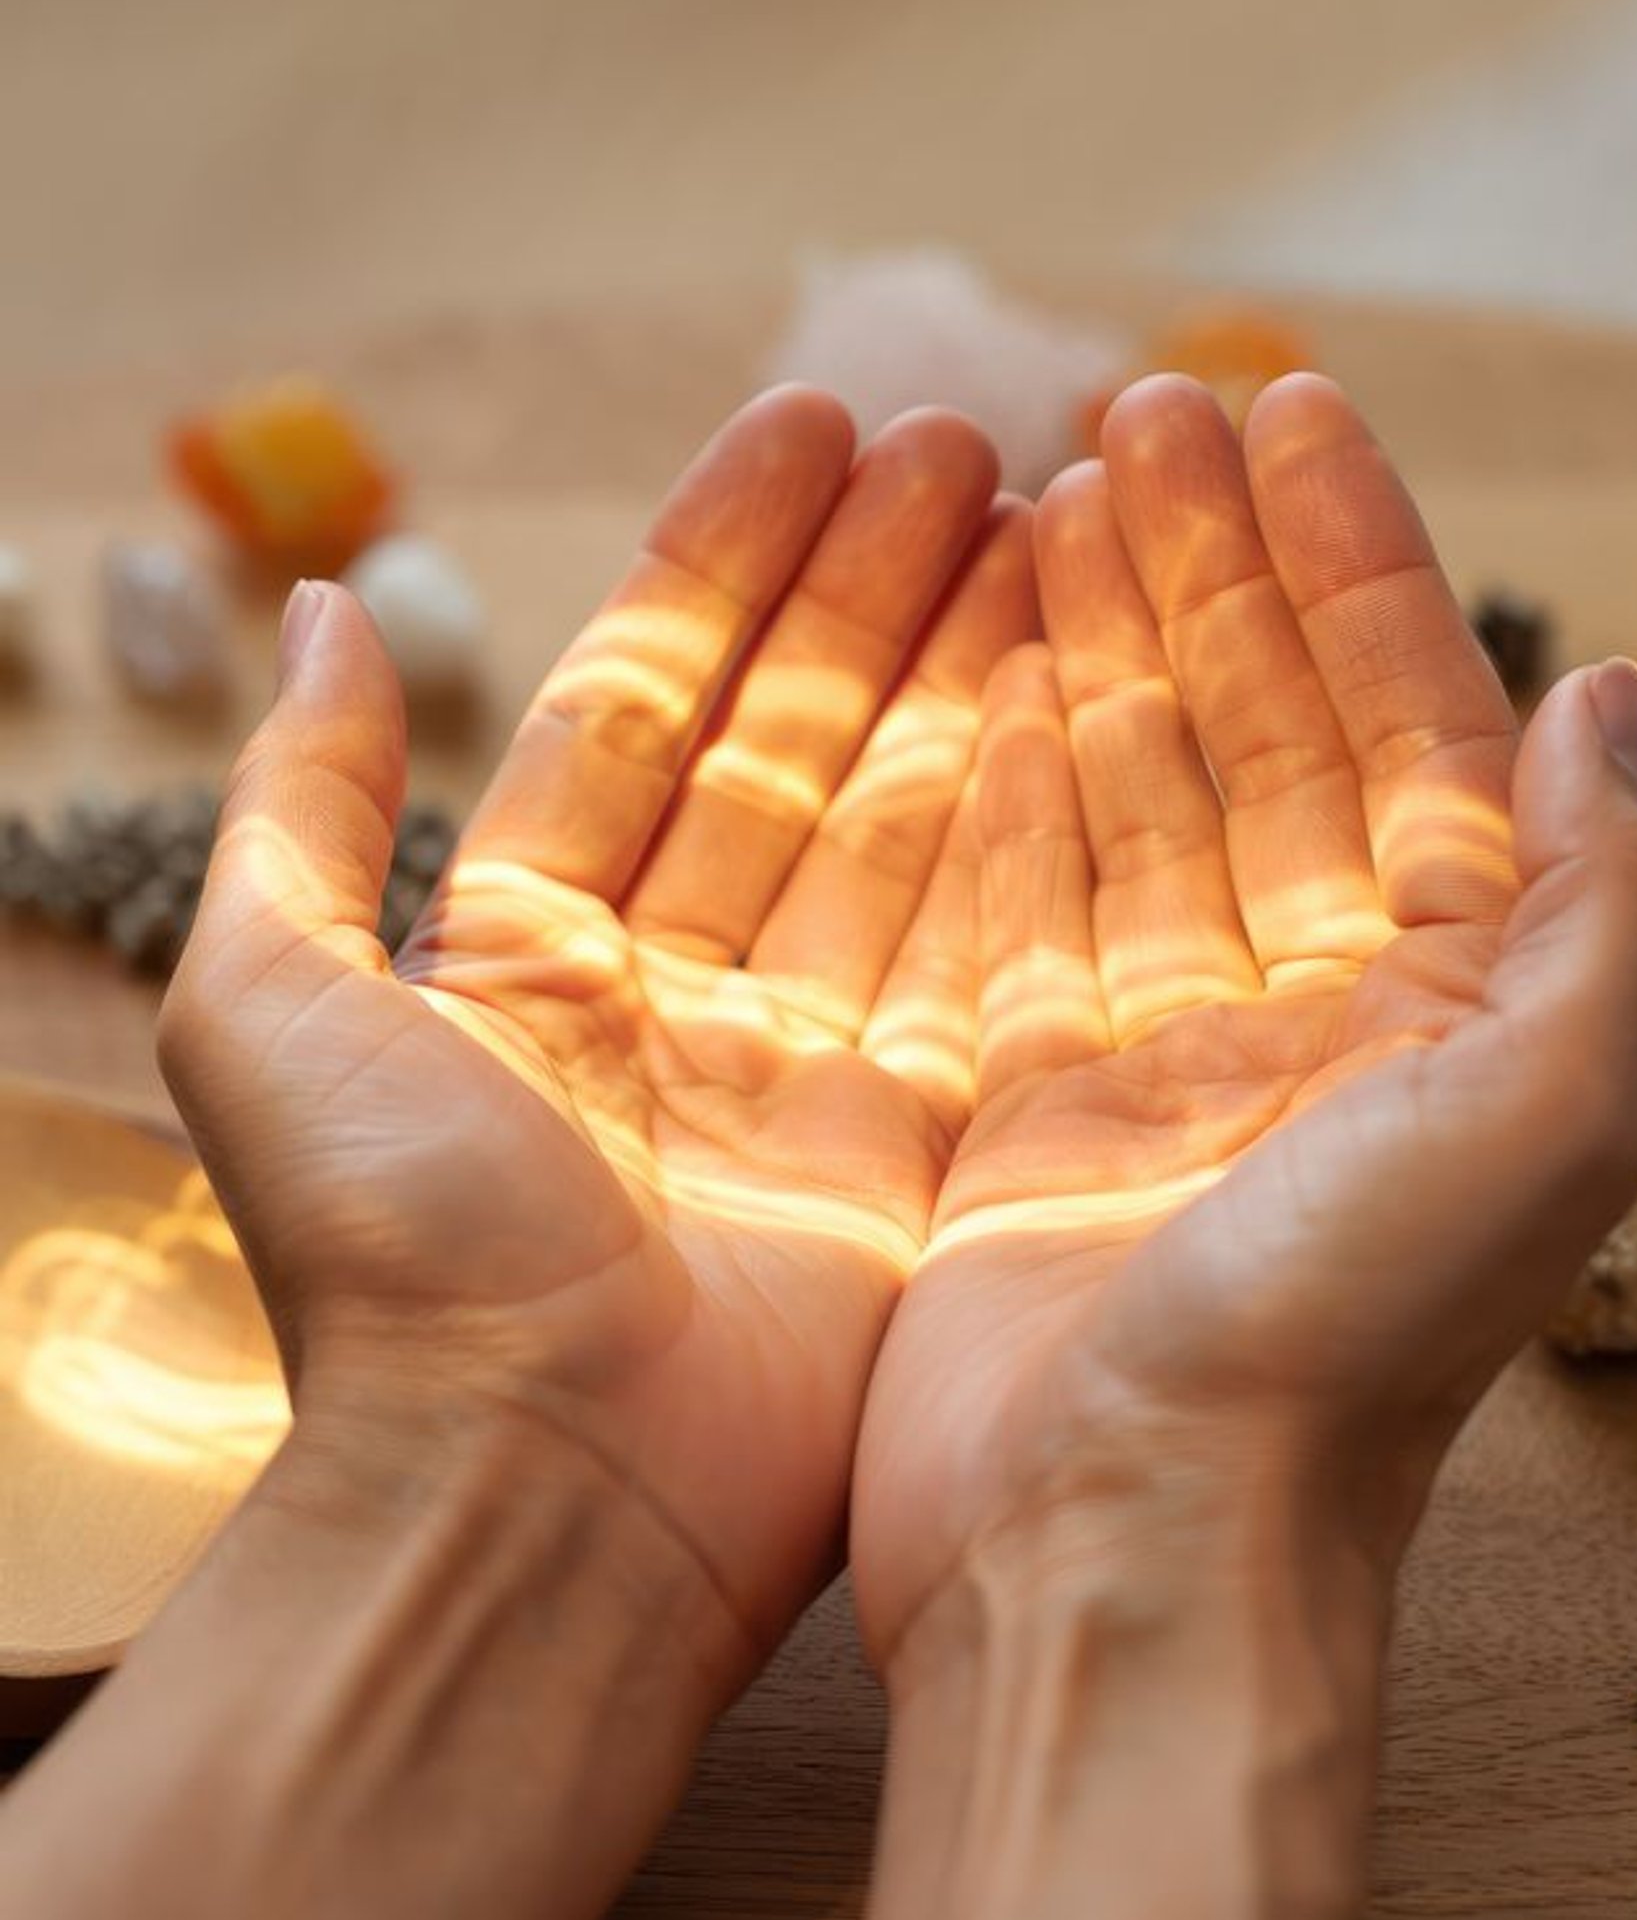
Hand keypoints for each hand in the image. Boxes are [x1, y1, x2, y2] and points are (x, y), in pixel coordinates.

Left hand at [160, 388, 1032, 1674]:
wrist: (536, 1496)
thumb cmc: (395, 1258)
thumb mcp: (267, 996)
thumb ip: (300, 804)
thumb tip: (312, 616)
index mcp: (525, 951)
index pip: (644, 704)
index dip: (728, 559)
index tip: (819, 422)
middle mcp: (673, 1000)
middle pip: (792, 746)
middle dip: (876, 590)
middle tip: (973, 443)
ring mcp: (805, 1077)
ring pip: (900, 830)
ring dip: (969, 673)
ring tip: (1049, 516)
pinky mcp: (913, 1153)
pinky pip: (981, 954)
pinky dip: (1033, 827)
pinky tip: (1085, 693)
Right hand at [854, 372, 1636, 1669]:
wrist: (1128, 1560)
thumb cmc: (1345, 1348)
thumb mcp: (1543, 1111)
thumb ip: (1596, 896)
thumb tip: (1609, 696)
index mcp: (1452, 1007)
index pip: (1407, 731)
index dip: (1353, 567)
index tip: (1283, 412)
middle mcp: (1313, 1024)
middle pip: (1259, 742)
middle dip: (1211, 571)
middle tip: (1137, 411)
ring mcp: (1158, 1066)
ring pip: (1129, 803)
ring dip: (1100, 644)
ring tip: (1051, 488)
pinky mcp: (1020, 1116)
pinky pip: (1013, 904)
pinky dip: (1002, 779)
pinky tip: (981, 664)